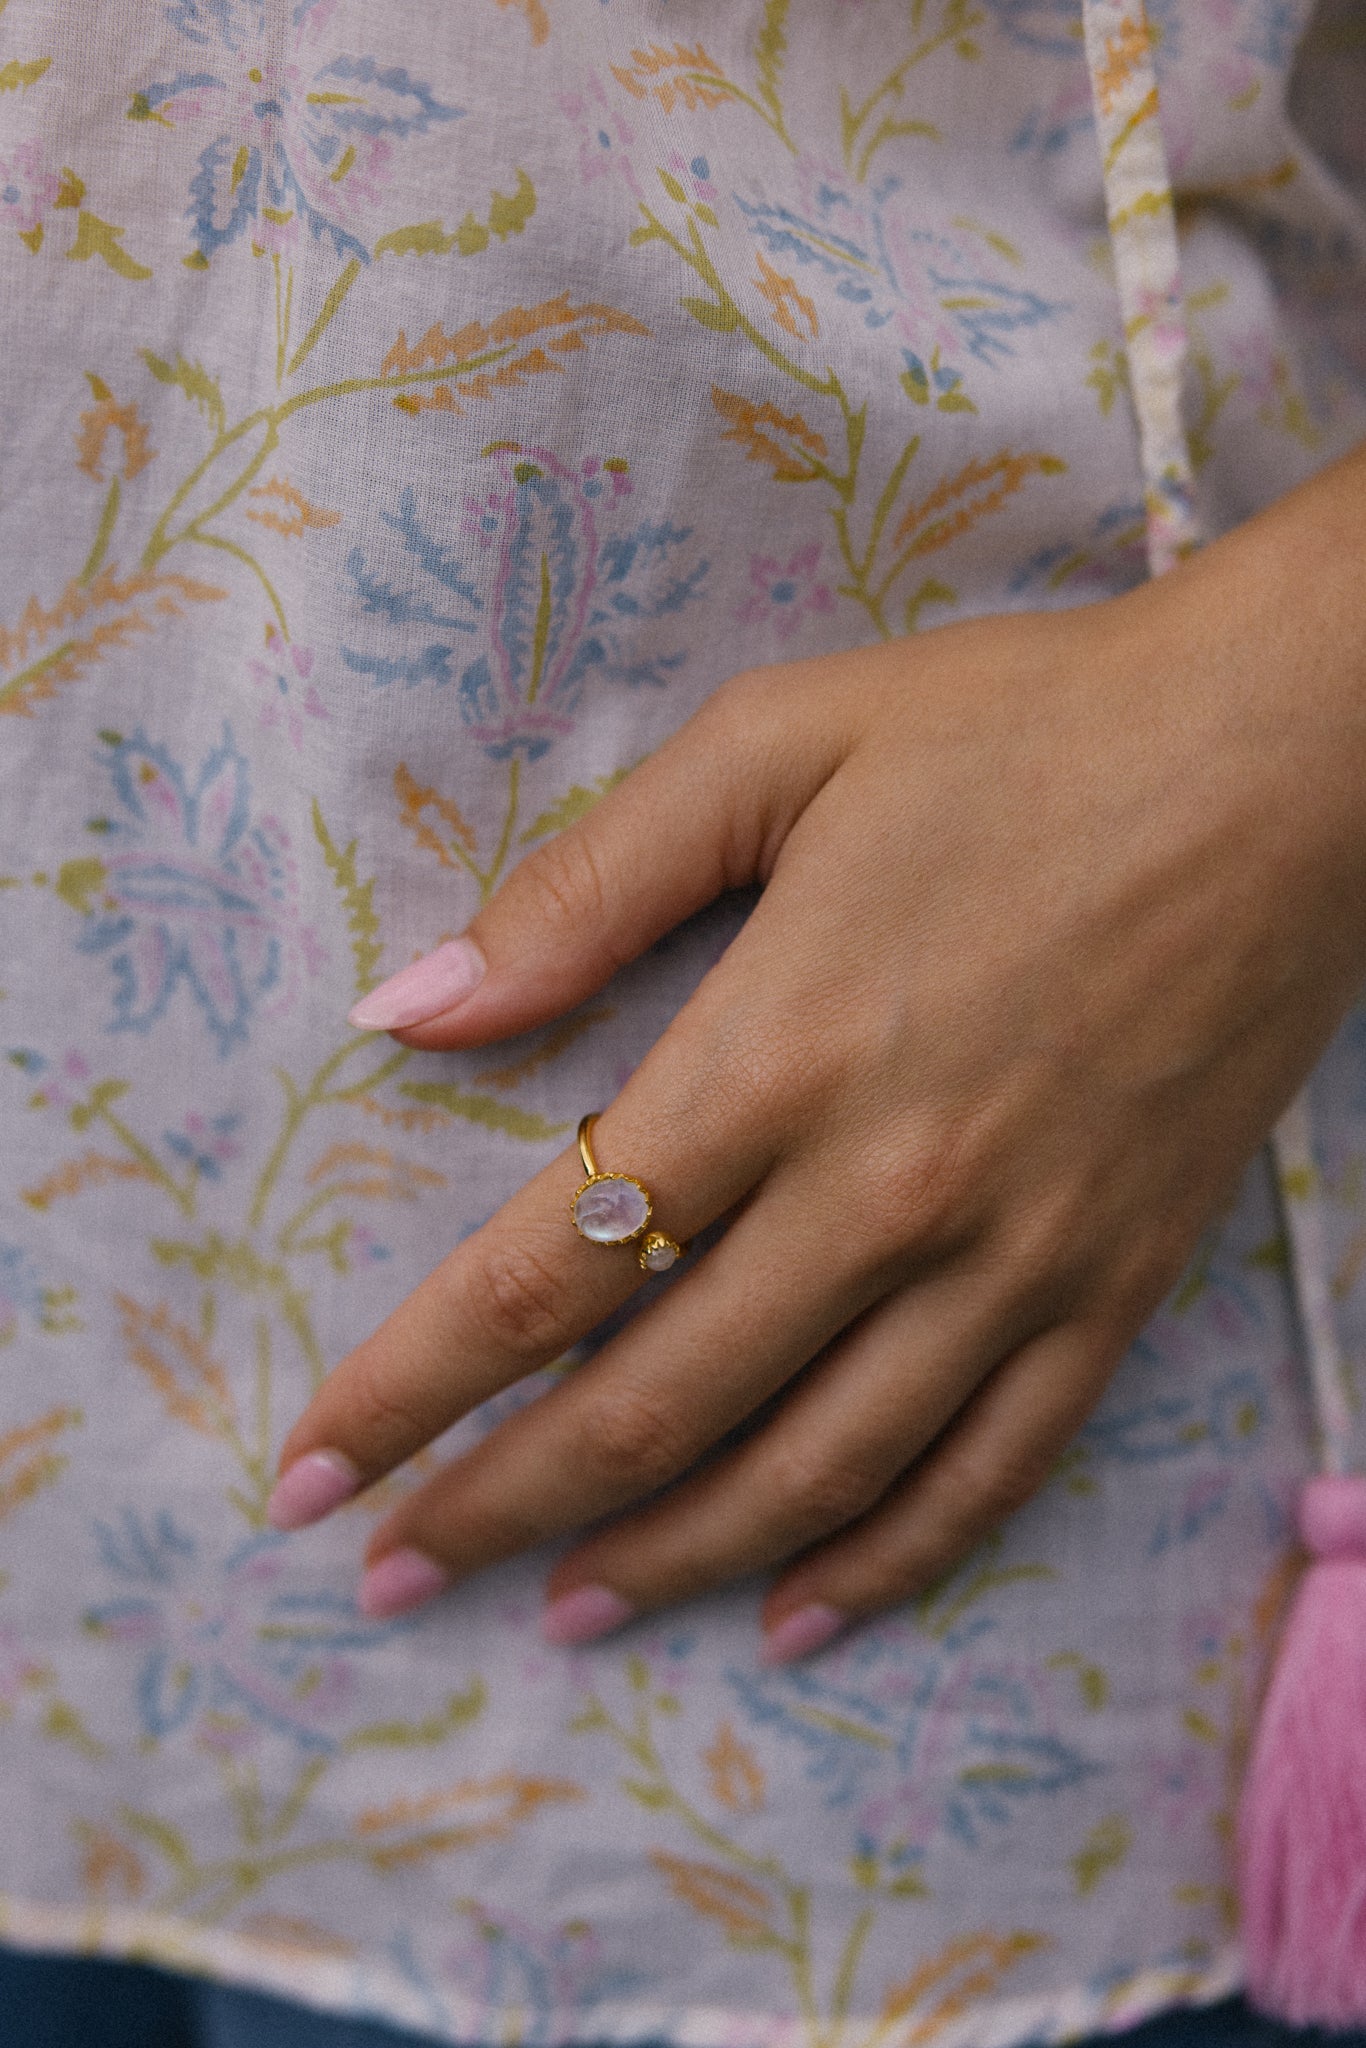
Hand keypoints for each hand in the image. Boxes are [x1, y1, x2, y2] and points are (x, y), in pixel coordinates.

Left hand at [268, 448, 1365, 1661]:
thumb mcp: (774, 747)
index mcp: (777, 1053)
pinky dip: (887, 1560)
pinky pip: (989, 1468)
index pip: (546, 1273)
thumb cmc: (1020, 730)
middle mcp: (886, 1191)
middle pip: (654, 1406)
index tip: (318, 1472)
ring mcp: (1014, 1258)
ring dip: (667, 1560)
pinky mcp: (1115, 1284)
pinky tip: (799, 1612)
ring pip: (811, 1470)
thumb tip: (406, 1010)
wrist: (1287, 758)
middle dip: (500, 1506)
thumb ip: (583, 889)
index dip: (411, 1390)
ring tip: (563, 1613)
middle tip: (397, 1573)